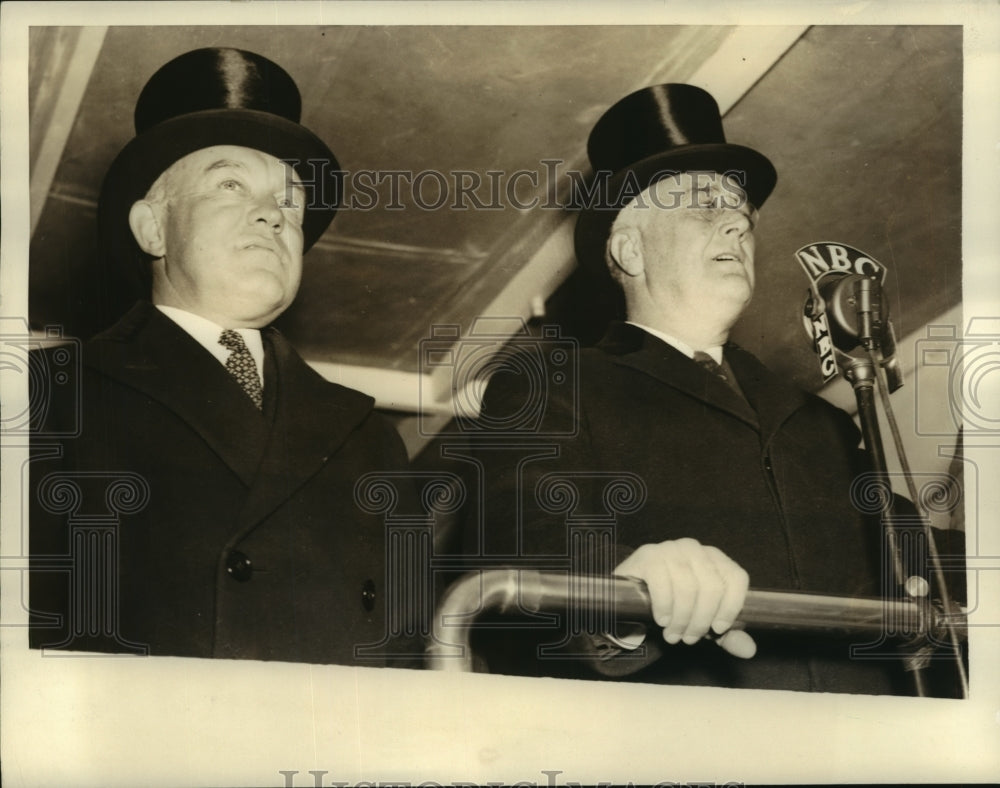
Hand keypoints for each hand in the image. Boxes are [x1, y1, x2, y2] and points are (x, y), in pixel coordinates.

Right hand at [615, 537, 754, 658]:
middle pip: (712, 586)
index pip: (736, 577)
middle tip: (689, 638)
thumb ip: (727, 634)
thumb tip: (749, 650)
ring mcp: (671, 548)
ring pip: (688, 587)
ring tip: (673, 635)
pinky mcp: (649, 554)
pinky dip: (664, 606)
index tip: (719, 629)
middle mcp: (696, 549)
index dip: (731, 606)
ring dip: (681, 618)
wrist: (633, 590)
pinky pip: (662, 582)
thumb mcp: (702, 619)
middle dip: (701, 620)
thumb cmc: (674, 602)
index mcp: (716, 559)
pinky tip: (662, 620)